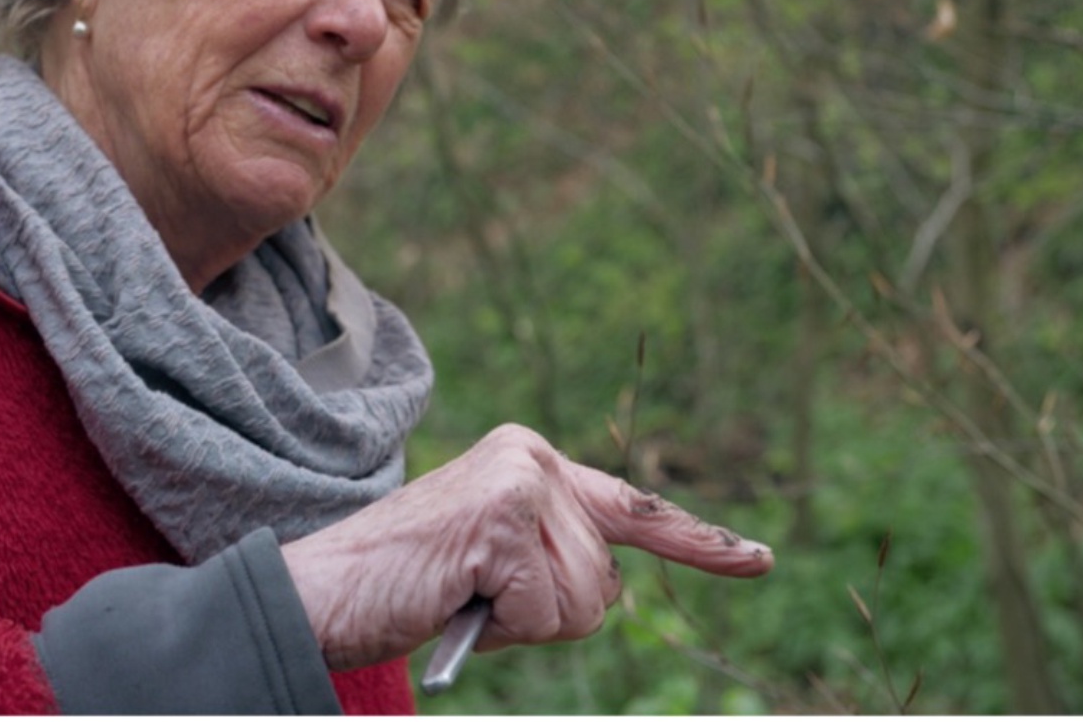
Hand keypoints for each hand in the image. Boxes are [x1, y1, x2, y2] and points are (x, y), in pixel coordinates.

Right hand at [280, 423, 771, 670]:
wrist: (322, 592)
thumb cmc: (406, 588)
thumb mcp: (493, 563)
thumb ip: (550, 556)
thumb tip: (609, 585)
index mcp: (533, 462)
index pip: (632, 509)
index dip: (699, 543)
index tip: (761, 562)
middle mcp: (534, 458)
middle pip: (605, 580)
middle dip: (547, 613)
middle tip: (475, 598)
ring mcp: (520, 483)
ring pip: (583, 601)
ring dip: (523, 622)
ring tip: (461, 595)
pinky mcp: (502, 519)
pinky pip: (546, 611)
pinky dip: (503, 625)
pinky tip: (455, 595)